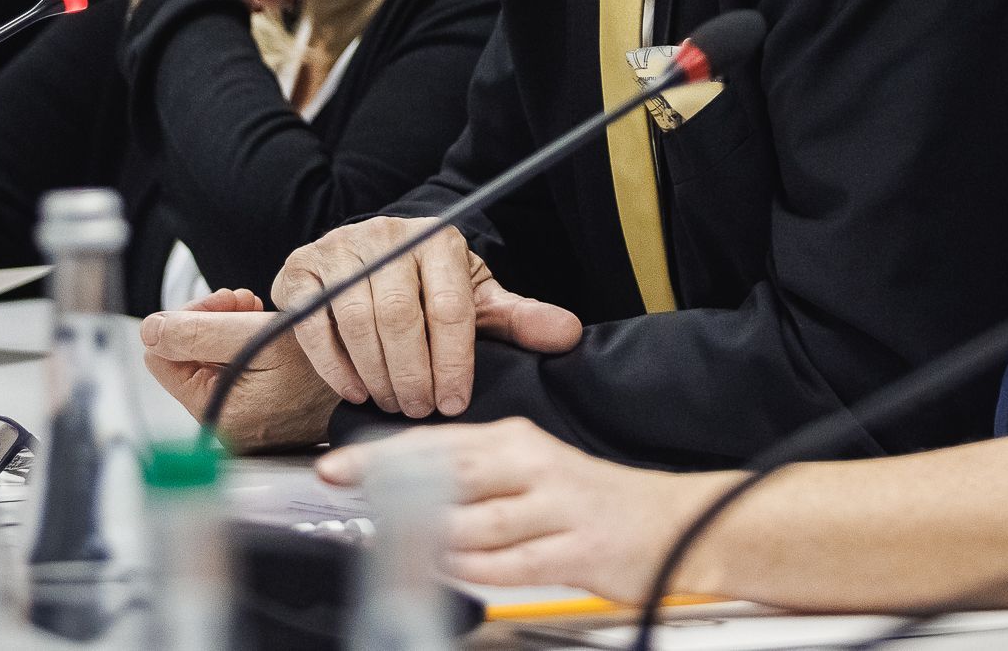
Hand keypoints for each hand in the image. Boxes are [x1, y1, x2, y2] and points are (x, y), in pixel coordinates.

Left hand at [140, 290, 343, 450]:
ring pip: (206, 358)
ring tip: (259, 316)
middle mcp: (223, 425)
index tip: (224, 304)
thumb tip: (150, 330)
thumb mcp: (257, 337)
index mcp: (215, 412)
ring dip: (228, 328)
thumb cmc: (328, 365)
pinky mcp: (254, 413)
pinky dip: (243, 345)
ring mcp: (238, 420)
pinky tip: (267, 333)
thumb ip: (197, 332)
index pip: (161, 355)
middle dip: (210, 321)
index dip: (187, 319)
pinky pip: (229, 370)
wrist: (371, 380)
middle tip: (245, 306)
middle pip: (183, 356)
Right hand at [271, 217, 582, 419]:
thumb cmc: (426, 290)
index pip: (449, 306)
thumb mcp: (475, 301)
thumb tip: (569, 334)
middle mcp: (387, 236)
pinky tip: (354, 390)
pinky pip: (312, 323)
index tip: (454, 402)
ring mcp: (340, 249)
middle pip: (398, 316)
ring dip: (375, 373)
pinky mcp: (301, 270)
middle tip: (420, 410)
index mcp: (437, 240)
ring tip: (392, 403)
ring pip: (355, 320)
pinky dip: (333, 365)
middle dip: (412, 374)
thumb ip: (517, 319)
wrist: (364, 265)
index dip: (453, 362)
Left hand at [318, 419, 727, 601]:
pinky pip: (513, 561)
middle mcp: (533, 466)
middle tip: (346, 495)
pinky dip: (478, 567)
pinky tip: (455, 567)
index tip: (335, 467)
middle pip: (448, 471)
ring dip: (430, 535)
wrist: (672, 522)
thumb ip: (470, 478)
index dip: (381, 455)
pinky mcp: (575, 548)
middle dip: (390, 485)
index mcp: (516, 440)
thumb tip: (397, 489)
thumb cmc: (588, 502)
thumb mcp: (528, 472)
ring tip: (398, 545)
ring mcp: (556, 507)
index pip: (436, 442)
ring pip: (476, 520)